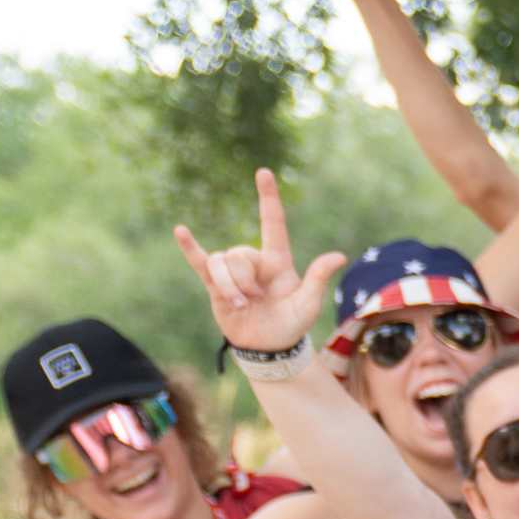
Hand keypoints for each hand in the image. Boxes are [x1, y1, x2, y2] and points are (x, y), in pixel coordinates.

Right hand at [173, 167, 345, 356]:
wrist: (268, 346)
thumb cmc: (292, 324)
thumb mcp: (308, 303)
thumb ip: (318, 278)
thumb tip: (338, 256)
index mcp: (278, 259)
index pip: (273, 222)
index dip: (268, 197)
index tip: (264, 172)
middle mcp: (254, 260)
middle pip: (240, 254)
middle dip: (245, 281)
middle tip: (256, 302)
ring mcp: (233, 271)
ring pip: (221, 262)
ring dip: (229, 287)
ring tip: (240, 306)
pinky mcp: (214, 284)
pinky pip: (200, 262)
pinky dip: (190, 247)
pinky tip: (180, 231)